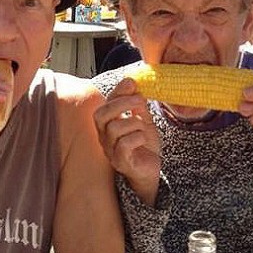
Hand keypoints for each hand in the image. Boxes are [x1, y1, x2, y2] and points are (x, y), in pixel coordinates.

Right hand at [93, 78, 160, 204]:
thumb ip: (137, 105)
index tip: (131, 82)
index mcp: (108, 124)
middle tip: (140, 101)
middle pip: (101, 114)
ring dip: (134, 123)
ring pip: (115, 128)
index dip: (117, 92)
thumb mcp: (143, 120)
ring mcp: (110, 150)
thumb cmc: (144, 146)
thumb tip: (132, 83)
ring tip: (143, 128)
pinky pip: (124, 145)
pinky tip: (143, 140)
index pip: (106, 104)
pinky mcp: (121, 162)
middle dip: (122, 103)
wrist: (151, 170)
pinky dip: (138, 137)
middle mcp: (105, 137)